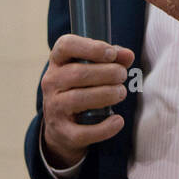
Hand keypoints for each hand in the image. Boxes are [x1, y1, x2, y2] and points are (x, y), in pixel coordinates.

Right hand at [40, 35, 134, 168]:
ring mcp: (53, 107)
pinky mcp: (62, 132)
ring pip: (78, 99)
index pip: (65, 46)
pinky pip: (82, 132)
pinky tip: (118, 121)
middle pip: (78, 74)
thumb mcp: (92, 68)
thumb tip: (128, 55)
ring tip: (121, 93)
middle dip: (107, 73)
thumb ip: (112, 58)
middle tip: (123, 75)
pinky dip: (104, 128)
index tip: (111, 54)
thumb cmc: (81, 88)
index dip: (90, 47)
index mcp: (57, 61)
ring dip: (106, 94)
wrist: (62, 127)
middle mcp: (51, 82)